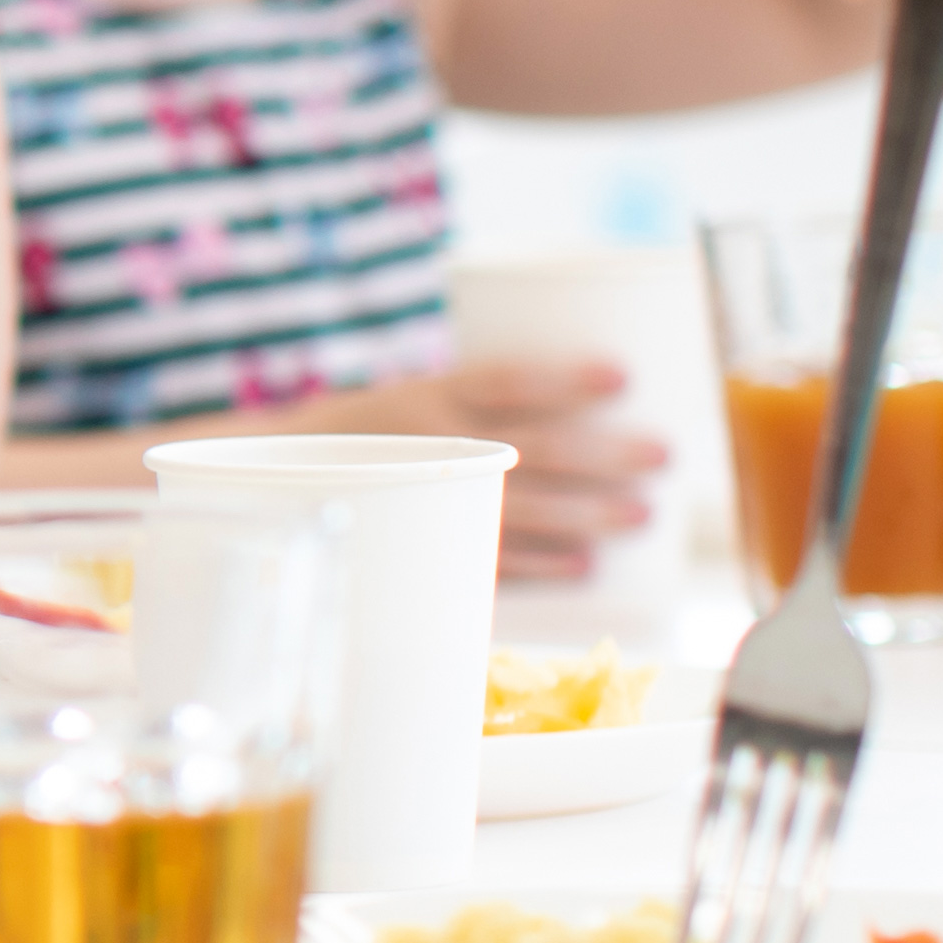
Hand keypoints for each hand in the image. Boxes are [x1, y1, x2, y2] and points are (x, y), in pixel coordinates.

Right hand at [327, 359, 668, 577]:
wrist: (282, 478)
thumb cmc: (377, 431)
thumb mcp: (413, 398)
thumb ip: (480, 406)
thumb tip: (592, 418)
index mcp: (427, 394)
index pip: (506, 382)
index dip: (564, 380)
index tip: (622, 376)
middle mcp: (427, 445)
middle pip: (529, 450)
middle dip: (601, 456)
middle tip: (660, 455)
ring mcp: (426, 499)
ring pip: (518, 510)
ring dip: (585, 516)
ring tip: (640, 514)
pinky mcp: (423, 544)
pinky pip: (490, 559)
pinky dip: (541, 565)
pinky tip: (583, 566)